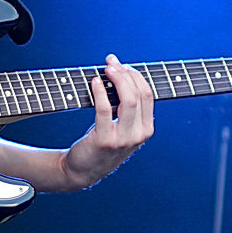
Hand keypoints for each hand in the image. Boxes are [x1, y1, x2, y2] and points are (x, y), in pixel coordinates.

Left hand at [63, 54, 154, 187]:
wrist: (83, 170)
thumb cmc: (102, 142)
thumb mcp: (123, 127)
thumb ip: (127, 107)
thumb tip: (120, 71)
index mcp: (146, 129)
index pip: (148, 94)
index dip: (135, 75)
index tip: (121, 64)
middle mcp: (139, 135)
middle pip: (140, 94)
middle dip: (126, 73)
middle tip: (111, 63)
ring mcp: (123, 139)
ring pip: (128, 100)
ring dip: (117, 79)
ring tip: (106, 68)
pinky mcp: (104, 140)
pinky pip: (105, 110)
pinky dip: (101, 92)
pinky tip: (95, 82)